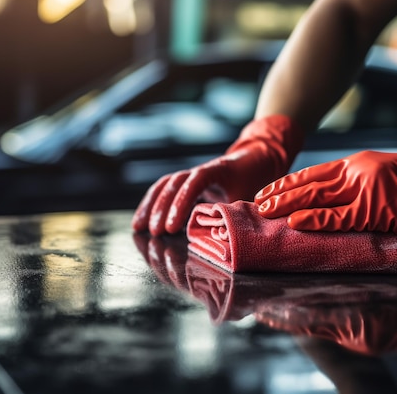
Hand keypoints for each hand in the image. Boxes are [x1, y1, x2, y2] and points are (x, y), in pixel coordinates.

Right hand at [132, 115, 303, 234]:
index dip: (181, 205)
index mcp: (217, 170)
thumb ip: (234, 213)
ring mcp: (192, 175)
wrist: (257, 158)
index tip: (172, 228)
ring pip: (165, 186)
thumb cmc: (254, 179)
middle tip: (155, 233)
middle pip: (173, 184)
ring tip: (138, 227)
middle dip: (161, 209)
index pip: (193, 183)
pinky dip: (153, 204)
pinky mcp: (188, 183)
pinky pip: (166, 190)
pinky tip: (143, 220)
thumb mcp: (248, 196)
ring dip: (150, 206)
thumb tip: (220, 238)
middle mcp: (199, 170)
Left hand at [255, 134, 396, 235]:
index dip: (288, 183)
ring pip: (318, 197)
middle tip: (257, 202)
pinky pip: (340, 217)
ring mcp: (366, 189)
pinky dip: (317, 219)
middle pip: (310, 183)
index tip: (268, 190)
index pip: (314, 173)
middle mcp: (357, 172)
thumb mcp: (384, 173)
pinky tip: (296, 222)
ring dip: (289, 205)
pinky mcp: (377, 209)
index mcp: (358, 163)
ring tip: (266, 211)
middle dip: (280, 194)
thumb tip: (332, 198)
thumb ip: (358, 183)